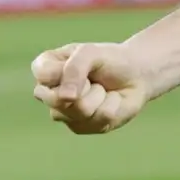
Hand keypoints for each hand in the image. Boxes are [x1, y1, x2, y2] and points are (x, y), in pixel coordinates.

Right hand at [31, 43, 150, 134]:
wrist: (136, 75)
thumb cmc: (110, 60)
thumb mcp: (92, 52)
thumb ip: (74, 68)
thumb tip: (66, 98)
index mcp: (45, 70)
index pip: (44, 75)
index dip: (68, 69)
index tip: (84, 62)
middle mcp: (48, 94)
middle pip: (58, 99)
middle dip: (86, 86)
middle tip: (94, 79)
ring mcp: (63, 114)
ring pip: (81, 110)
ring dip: (100, 95)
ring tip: (102, 89)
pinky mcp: (80, 127)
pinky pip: (99, 120)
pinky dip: (112, 105)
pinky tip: (109, 101)